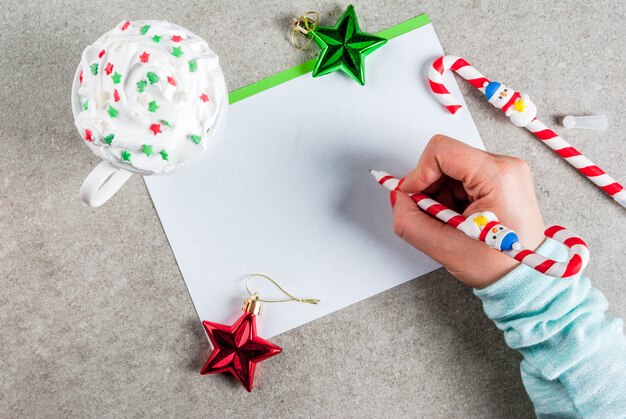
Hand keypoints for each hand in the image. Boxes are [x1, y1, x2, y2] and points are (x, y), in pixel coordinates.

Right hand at [391, 135, 544, 287]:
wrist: (524, 276)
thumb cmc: (498, 265)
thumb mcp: (445, 247)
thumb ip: (410, 221)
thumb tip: (398, 198)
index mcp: (497, 176)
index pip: (442, 150)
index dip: (420, 173)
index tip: (414, 196)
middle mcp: (504, 166)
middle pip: (446, 159)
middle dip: (430, 187)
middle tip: (432, 215)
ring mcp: (504, 171)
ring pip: (451, 169)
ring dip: (439, 194)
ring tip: (449, 222)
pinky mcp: (499, 179)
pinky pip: (461, 177)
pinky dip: (450, 197)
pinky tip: (457, 218)